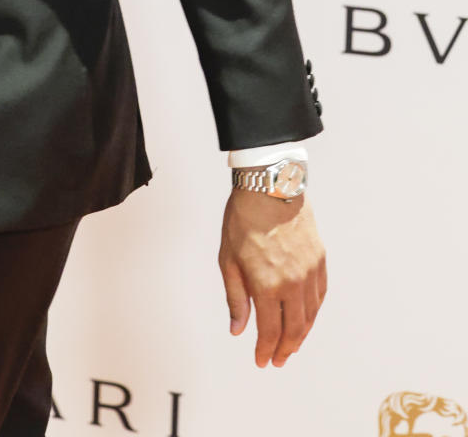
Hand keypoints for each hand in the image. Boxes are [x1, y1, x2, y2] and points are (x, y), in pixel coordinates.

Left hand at [218, 189, 326, 367]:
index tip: (262, 361)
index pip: (270, 331)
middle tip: (278, 360)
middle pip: (294, 329)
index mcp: (267, 285)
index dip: (266, 350)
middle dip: (285, 349)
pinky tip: (306, 318)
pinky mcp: (319, 260)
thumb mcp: (228, 260)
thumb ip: (236, 298)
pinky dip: (313, 312)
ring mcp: (309, 272)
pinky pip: (320, 296)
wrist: (270, 186)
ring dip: (301, 334)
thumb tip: (238, 330)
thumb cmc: (242, 220)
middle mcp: (293, 283)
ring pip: (310, 315)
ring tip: (291, 345)